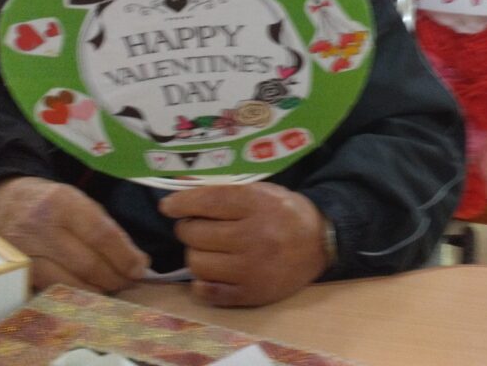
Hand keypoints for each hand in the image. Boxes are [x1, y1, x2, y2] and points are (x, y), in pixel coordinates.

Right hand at [0, 176, 149, 292]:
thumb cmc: (47, 201)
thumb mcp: (76, 200)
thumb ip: (104, 227)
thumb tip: (136, 260)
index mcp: (62, 202)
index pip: (101, 235)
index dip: (125, 256)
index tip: (140, 268)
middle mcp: (41, 227)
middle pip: (87, 264)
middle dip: (115, 277)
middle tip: (130, 281)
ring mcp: (25, 253)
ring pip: (69, 284)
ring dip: (96, 291)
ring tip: (111, 289)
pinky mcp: (17, 274)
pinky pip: (51, 291)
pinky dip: (73, 295)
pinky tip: (87, 293)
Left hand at [159, 183, 328, 306]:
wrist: (319, 243)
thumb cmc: (284, 213)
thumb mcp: (261, 192)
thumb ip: (226, 193)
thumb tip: (181, 197)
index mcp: (258, 205)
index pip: (208, 202)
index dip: (182, 203)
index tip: (167, 206)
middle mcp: (255, 236)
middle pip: (196, 234)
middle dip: (188, 228)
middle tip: (195, 227)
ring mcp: (252, 269)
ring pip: (197, 263)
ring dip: (195, 254)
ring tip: (207, 249)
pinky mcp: (252, 294)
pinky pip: (209, 292)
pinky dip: (203, 282)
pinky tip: (211, 272)